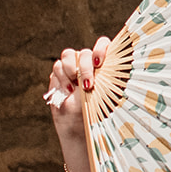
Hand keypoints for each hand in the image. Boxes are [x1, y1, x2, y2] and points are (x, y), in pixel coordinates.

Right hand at [47, 37, 109, 166]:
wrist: (76, 126)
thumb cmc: (96, 112)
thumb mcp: (104, 95)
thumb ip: (105, 78)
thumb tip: (113, 66)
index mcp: (104, 66)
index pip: (103, 45)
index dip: (100, 48)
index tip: (99, 62)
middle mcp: (88, 64)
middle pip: (84, 52)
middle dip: (85, 67)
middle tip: (87, 85)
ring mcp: (73, 68)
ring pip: (69, 55)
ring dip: (71, 70)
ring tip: (74, 87)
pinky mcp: (59, 74)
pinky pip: (57, 66)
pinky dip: (61, 77)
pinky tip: (67, 90)